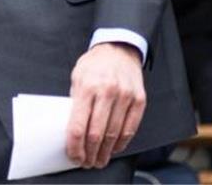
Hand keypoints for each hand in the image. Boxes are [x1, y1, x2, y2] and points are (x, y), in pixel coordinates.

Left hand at [65, 42, 145, 168]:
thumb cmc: (94, 64)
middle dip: (90, 153)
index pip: (77, 124)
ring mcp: (125, 96)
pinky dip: (121, 142)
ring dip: (106, 152)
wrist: (119, 48)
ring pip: (114, 134)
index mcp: (86, 86)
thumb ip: (75, 101)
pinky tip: (114, 148)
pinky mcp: (139, 100)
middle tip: (87, 162)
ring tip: (99, 160)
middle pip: (96, 133)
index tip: (73, 155)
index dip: (74, 145)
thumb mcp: (77, 77)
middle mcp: (107, 92)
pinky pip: (130, 128)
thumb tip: (71, 128)